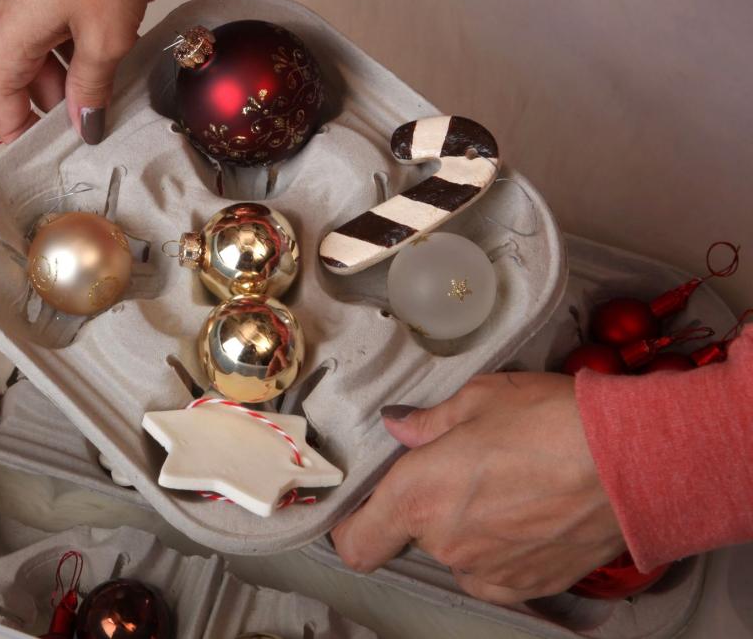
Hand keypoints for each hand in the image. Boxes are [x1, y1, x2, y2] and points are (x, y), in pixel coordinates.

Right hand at [0, 0, 148, 142]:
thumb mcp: (104, 41)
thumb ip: (90, 90)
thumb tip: (83, 126)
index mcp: (1, 46)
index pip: (2, 113)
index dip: (31, 138)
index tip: (66, 152)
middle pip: (20, 84)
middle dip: (58, 104)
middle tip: (103, 116)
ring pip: (36, 54)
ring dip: (69, 72)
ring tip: (113, 77)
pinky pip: (45, 26)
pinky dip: (70, 42)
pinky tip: (107, 42)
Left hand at [331, 372, 624, 603]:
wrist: (630, 462)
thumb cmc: (548, 421)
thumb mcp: (477, 399)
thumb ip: (427, 422)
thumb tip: (398, 425)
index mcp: (417, 496)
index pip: (356, 543)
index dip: (353, 527)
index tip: (365, 507)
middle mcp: (445, 543)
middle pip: (413, 536)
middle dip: (428, 506)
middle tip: (462, 468)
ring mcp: (488, 571)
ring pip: (457, 554)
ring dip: (468, 529)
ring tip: (507, 487)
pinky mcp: (531, 586)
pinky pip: (496, 574)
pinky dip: (503, 551)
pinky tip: (529, 514)